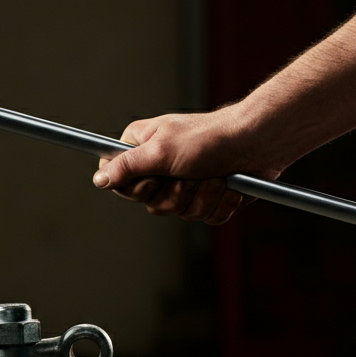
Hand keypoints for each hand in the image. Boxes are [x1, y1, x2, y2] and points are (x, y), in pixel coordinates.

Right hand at [91, 106, 281, 224]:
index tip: (153, 179)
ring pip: (180, 213)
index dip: (135, 187)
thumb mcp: (161, 151)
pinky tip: (228, 187)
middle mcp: (160, 166)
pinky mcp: (208, 197)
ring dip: (201, 198)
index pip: (118, 180)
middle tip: (189, 174)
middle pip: (151, 203)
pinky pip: (204, 218)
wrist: (256, 143)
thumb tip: (99, 180)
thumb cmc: (209, 138)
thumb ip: (126, 167)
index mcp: (142, 148)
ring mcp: (185, 183)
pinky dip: (218, 204)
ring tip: (214, 176)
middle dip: (176, 194)